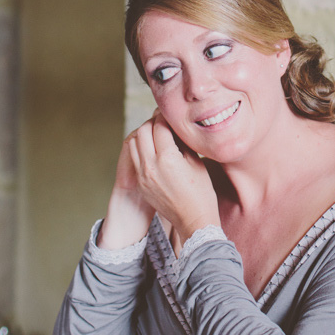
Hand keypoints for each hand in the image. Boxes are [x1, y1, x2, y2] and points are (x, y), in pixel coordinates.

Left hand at [125, 112, 220, 243]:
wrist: (193, 221)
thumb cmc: (201, 192)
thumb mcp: (196, 162)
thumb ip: (182, 142)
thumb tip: (175, 126)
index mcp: (167, 159)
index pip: (159, 126)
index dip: (165, 116)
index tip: (171, 113)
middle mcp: (150, 166)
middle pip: (142, 131)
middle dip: (153, 122)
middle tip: (164, 122)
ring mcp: (142, 176)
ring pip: (133, 143)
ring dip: (144, 135)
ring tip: (157, 135)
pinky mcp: (140, 183)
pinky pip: (134, 158)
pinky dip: (141, 148)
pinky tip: (153, 149)